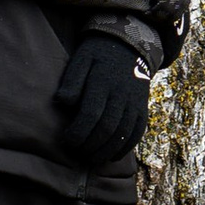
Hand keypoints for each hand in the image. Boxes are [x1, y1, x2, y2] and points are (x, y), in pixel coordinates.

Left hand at [53, 30, 153, 163]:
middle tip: (77, 153)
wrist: (130, 45)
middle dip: (90, 146)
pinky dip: (125, 148)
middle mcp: (121, 94)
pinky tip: (111, 156)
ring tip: (91, 159)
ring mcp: (135, 102)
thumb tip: (62, 102)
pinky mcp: (142, 108)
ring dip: (105, 151)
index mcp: (103, 82)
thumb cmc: (98, 54)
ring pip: (122, 134)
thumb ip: (72, 80)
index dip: (78, 132)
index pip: (90, 114)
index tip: (66, 140)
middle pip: (107, 128)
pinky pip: (137, 133)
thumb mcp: (81, 59)